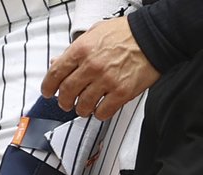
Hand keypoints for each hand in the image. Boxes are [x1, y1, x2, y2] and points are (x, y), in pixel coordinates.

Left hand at [41, 16, 158, 119]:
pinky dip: (99, 113)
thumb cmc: (126, 33)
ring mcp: (106, 80)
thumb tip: (57, 62)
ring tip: (84, 107)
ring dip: (81, 109)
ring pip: (83, 106)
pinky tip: (101, 108)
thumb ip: (75, 50)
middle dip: (64, 101)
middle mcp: (92, 66)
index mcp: (82, 49)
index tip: (48, 92)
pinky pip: (103, 112)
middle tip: (66, 103)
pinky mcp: (122, 93)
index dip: (48, 87)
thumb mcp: (95, 33)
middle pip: (66, 93)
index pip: (55, 73)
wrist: (154, 36)